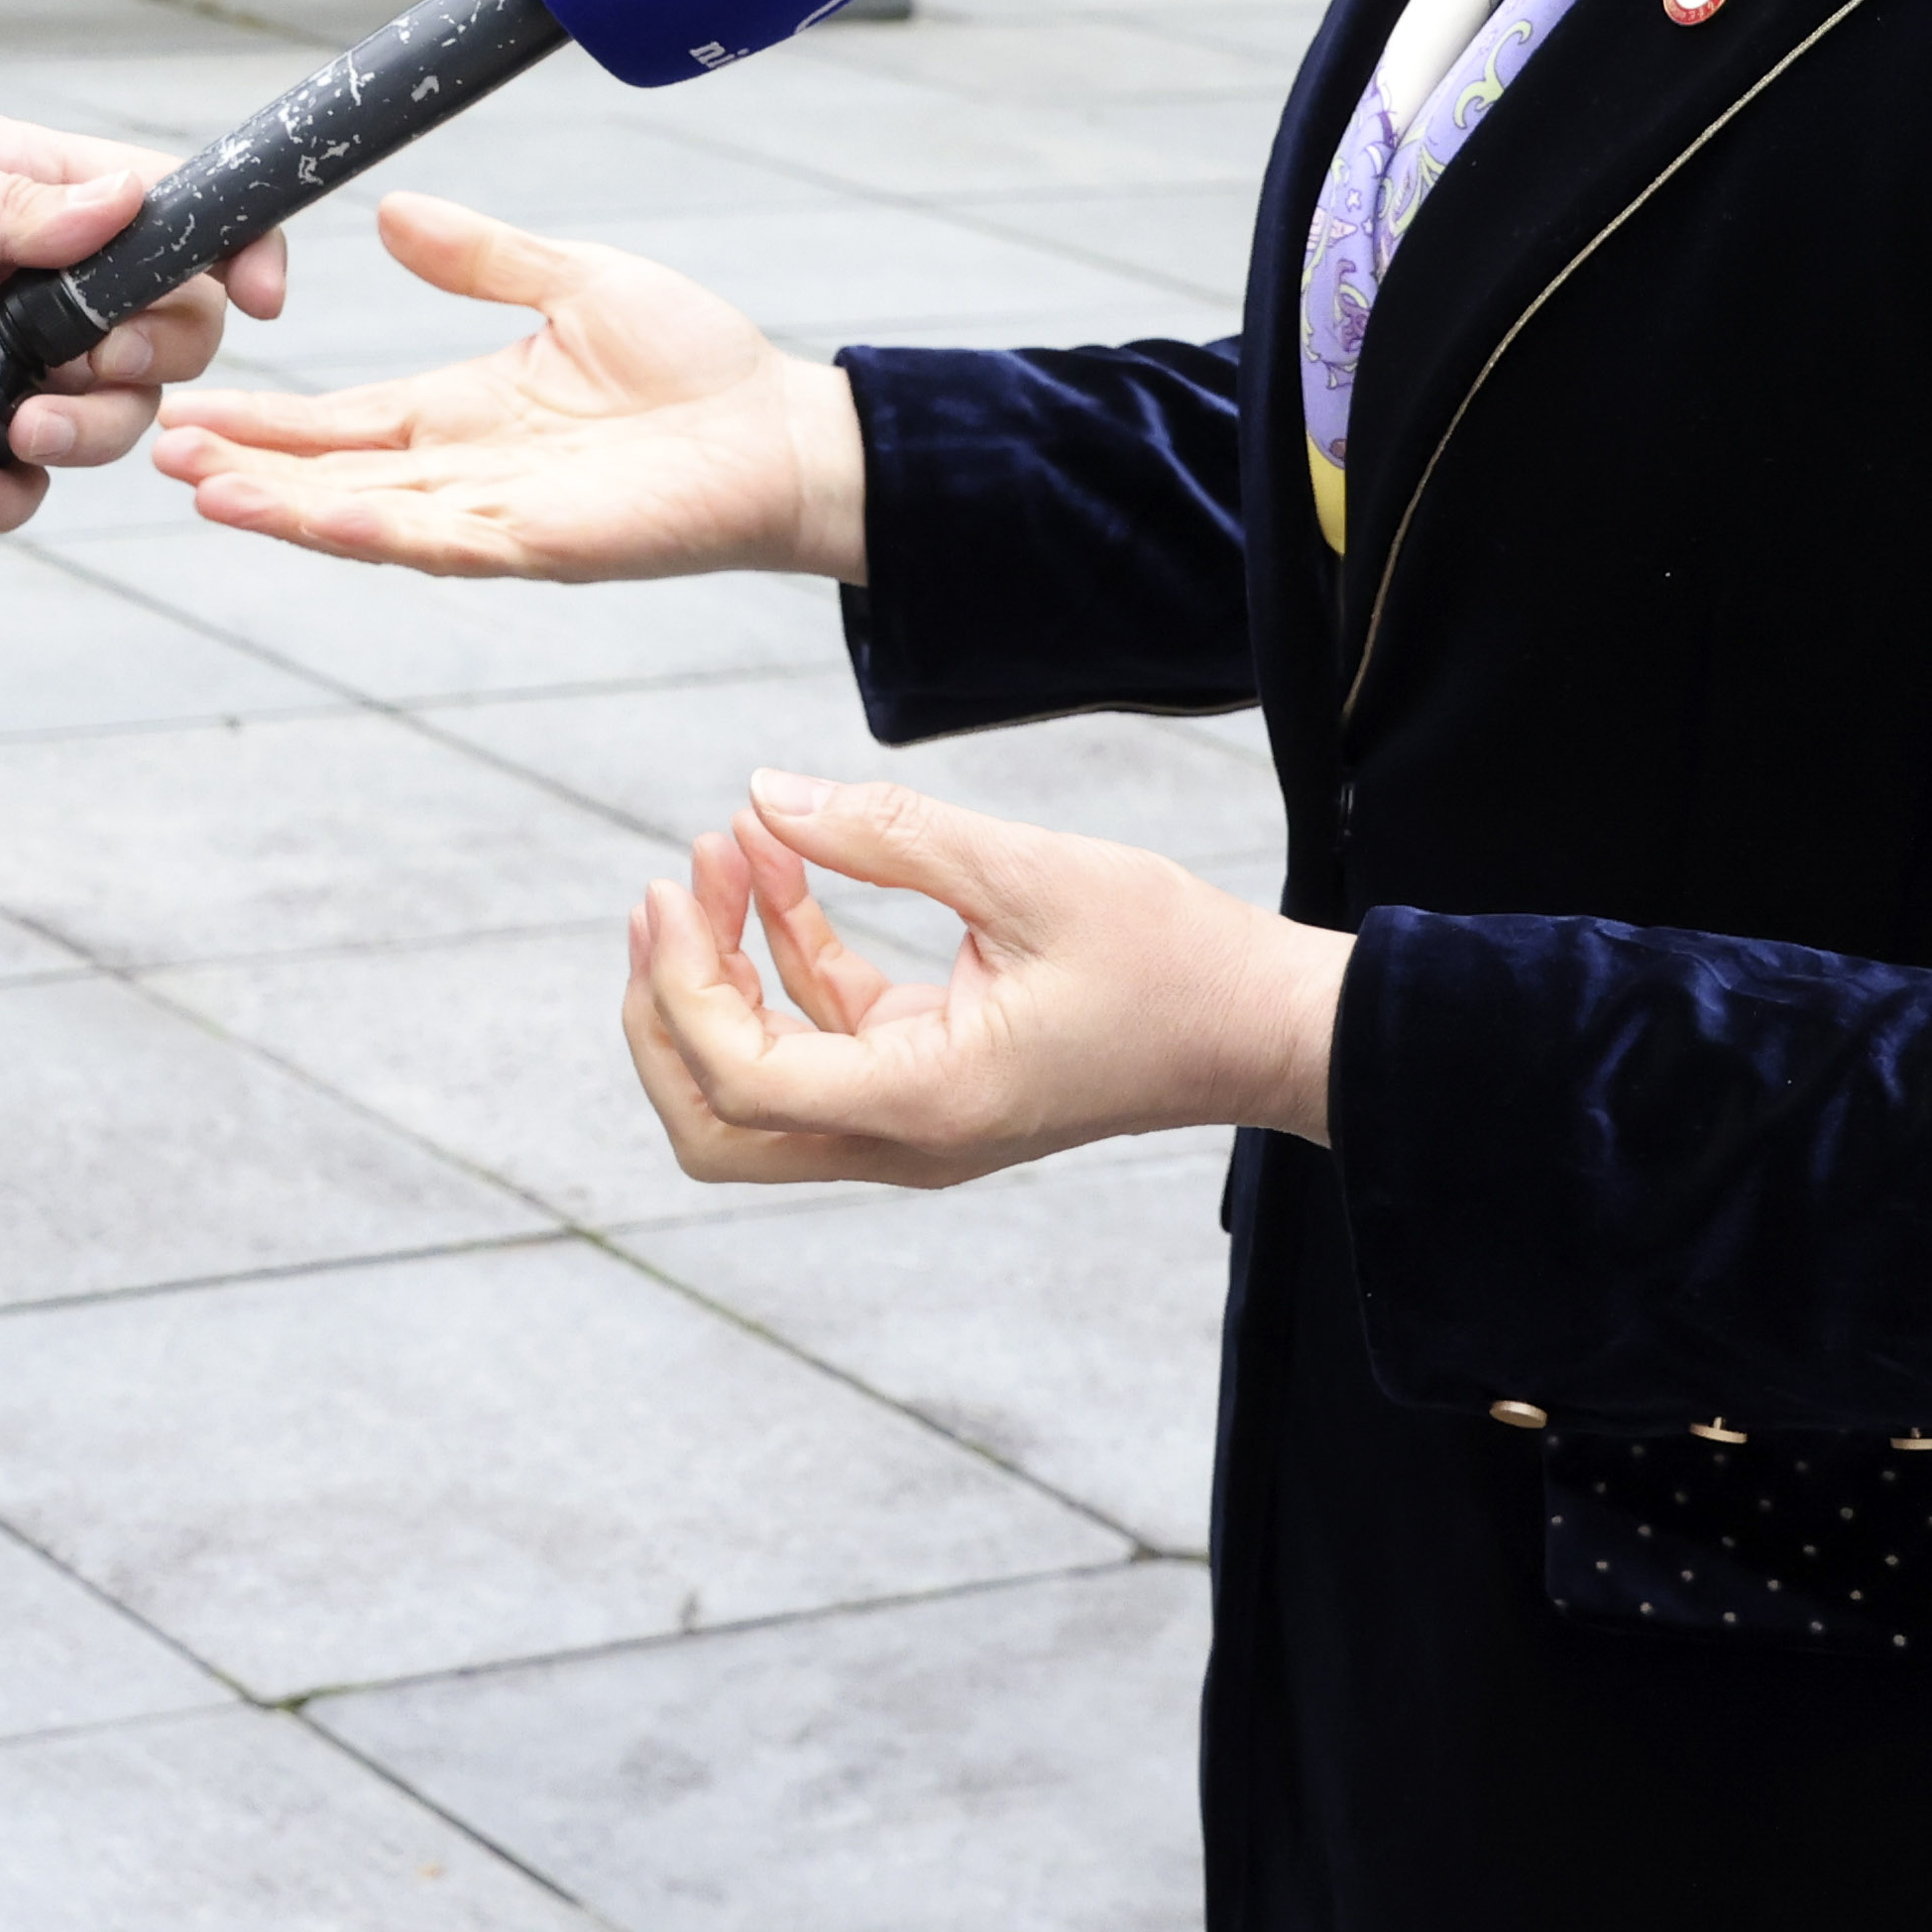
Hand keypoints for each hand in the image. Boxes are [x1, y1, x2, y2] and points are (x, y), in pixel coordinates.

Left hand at [0, 100, 279, 535]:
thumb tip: (121, 206)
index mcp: (36, 190)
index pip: (169, 215)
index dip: (233, 251)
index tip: (261, 294)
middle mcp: (35, 280)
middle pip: (161, 335)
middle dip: (150, 361)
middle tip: (82, 366)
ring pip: (102, 418)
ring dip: (86, 434)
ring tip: (16, 427)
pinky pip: (11, 479)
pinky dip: (1, 492)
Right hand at [150, 190, 870, 582]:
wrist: (789, 431)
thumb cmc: (694, 364)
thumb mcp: (571, 283)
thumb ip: (482, 257)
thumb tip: (391, 212)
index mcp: (460, 412)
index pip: (337, 420)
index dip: (262, 418)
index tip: (187, 404)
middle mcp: (464, 472)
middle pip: (327, 476)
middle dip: (244, 468)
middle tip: (158, 447)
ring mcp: (499, 515)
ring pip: (366, 518)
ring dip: (285, 508)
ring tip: (206, 490)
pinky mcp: (546, 544)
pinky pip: (446, 542)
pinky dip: (377, 532)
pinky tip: (320, 518)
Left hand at [621, 772, 1346, 1189]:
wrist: (1268, 1025)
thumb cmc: (1172, 958)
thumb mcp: (1027, 874)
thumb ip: (888, 836)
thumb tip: (761, 795)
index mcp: (923, 1104)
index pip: (738, 1082)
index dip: (681, 986)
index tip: (677, 882)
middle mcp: (906, 1136)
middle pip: (716, 1124)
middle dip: (666, 1012)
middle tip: (664, 894)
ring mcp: (916, 1118)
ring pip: (758, 1085)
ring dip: (725, 971)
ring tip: (728, 844)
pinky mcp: (933, 1081)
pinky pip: (823, 1037)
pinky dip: (787, 958)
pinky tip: (780, 863)